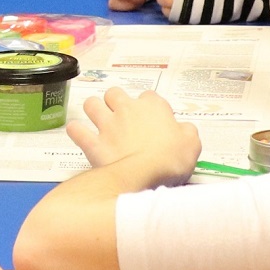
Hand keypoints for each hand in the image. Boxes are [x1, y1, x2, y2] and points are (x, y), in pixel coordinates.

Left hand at [65, 88, 200, 184]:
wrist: (146, 176)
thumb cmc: (171, 159)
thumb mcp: (192, 142)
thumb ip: (187, 131)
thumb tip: (184, 130)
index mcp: (152, 106)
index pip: (149, 97)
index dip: (149, 107)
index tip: (152, 120)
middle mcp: (127, 109)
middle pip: (114, 93)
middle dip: (115, 102)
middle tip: (121, 116)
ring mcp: (107, 125)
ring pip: (92, 104)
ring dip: (93, 110)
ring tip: (98, 120)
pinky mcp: (93, 143)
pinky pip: (77, 130)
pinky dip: (76, 131)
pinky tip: (79, 134)